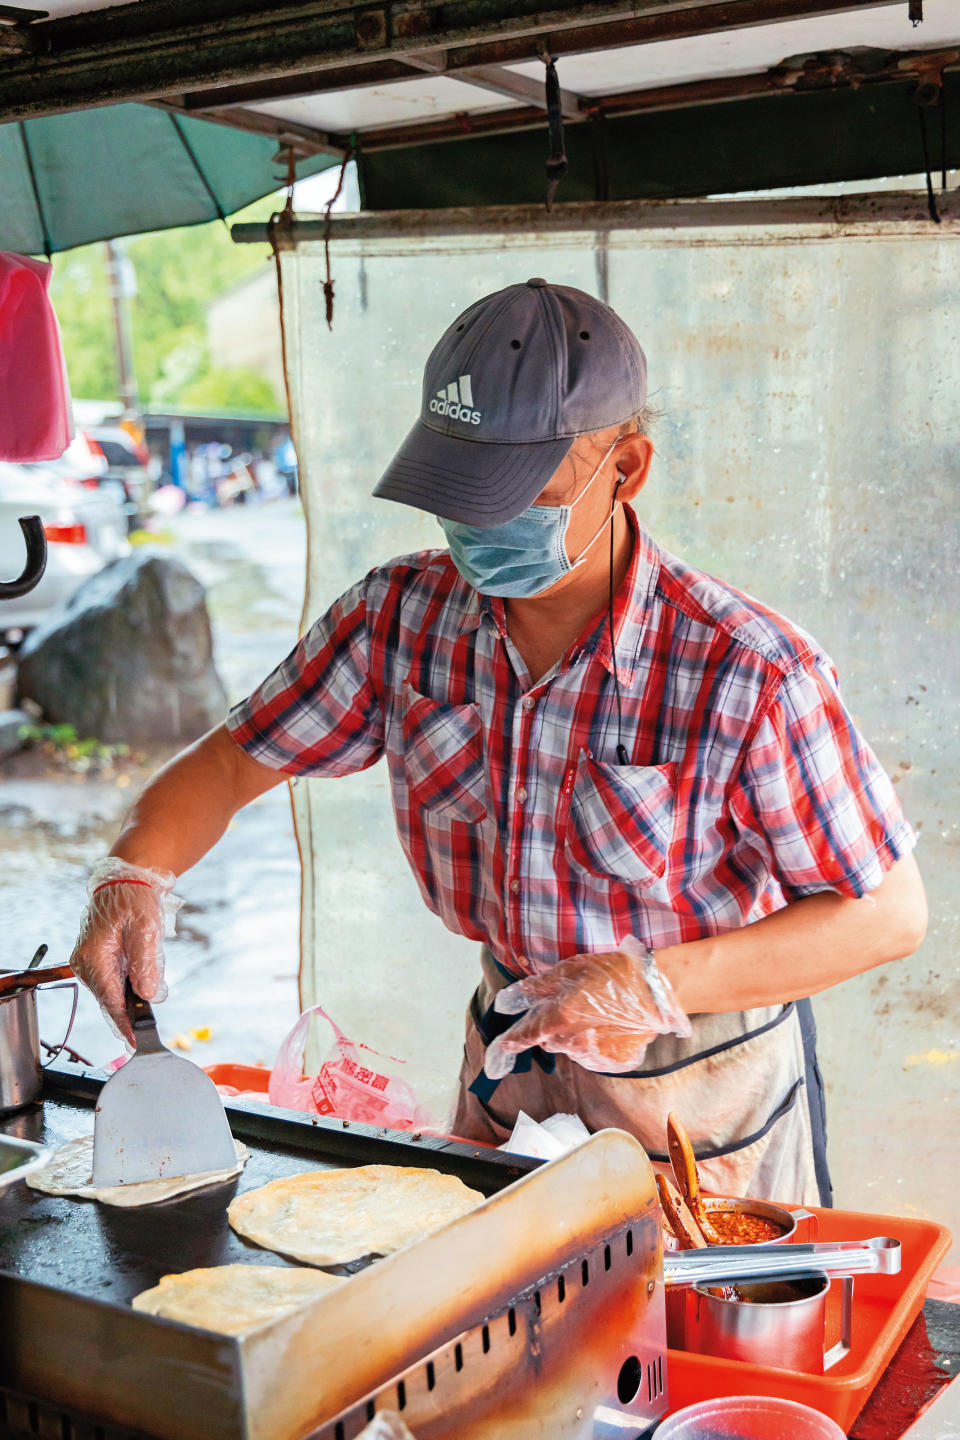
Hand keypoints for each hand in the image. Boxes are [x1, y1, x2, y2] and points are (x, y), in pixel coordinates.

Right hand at [70, 857, 180, 1044]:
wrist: (126, 880)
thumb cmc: (135, 899)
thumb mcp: (146, 929)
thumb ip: (146, 964)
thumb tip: (147, 995)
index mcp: (93, 957)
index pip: (109, 1000)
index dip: (124, 1023)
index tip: (135, 1041)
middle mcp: (85, 963)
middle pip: (108, 1000)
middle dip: (129, 1013)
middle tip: (146, 1028)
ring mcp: (88, 962)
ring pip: (111, 992)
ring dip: (129, 998)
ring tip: (148, 996)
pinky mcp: (96, 960)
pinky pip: (112, 982)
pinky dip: (126, 987)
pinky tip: (141, 985)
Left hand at [483, 935, 690, 1079]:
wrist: (656, 988)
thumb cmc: (612, 972)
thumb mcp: (571, 970)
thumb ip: (538, 987)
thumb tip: (510, 999)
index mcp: (560, 1018)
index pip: (524, 1037)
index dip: (507, 1045)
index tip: (496, 1055)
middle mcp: (574, 1042)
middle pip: (549, 1040)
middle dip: (552, 1027)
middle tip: (570, 1004)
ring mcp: (595, 1054)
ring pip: (571, 1047)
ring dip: (575, 1034)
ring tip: (596, 1010)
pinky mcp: (614, 1061)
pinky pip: (594, 1053)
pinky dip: (596, 1041)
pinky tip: (610, 1024)